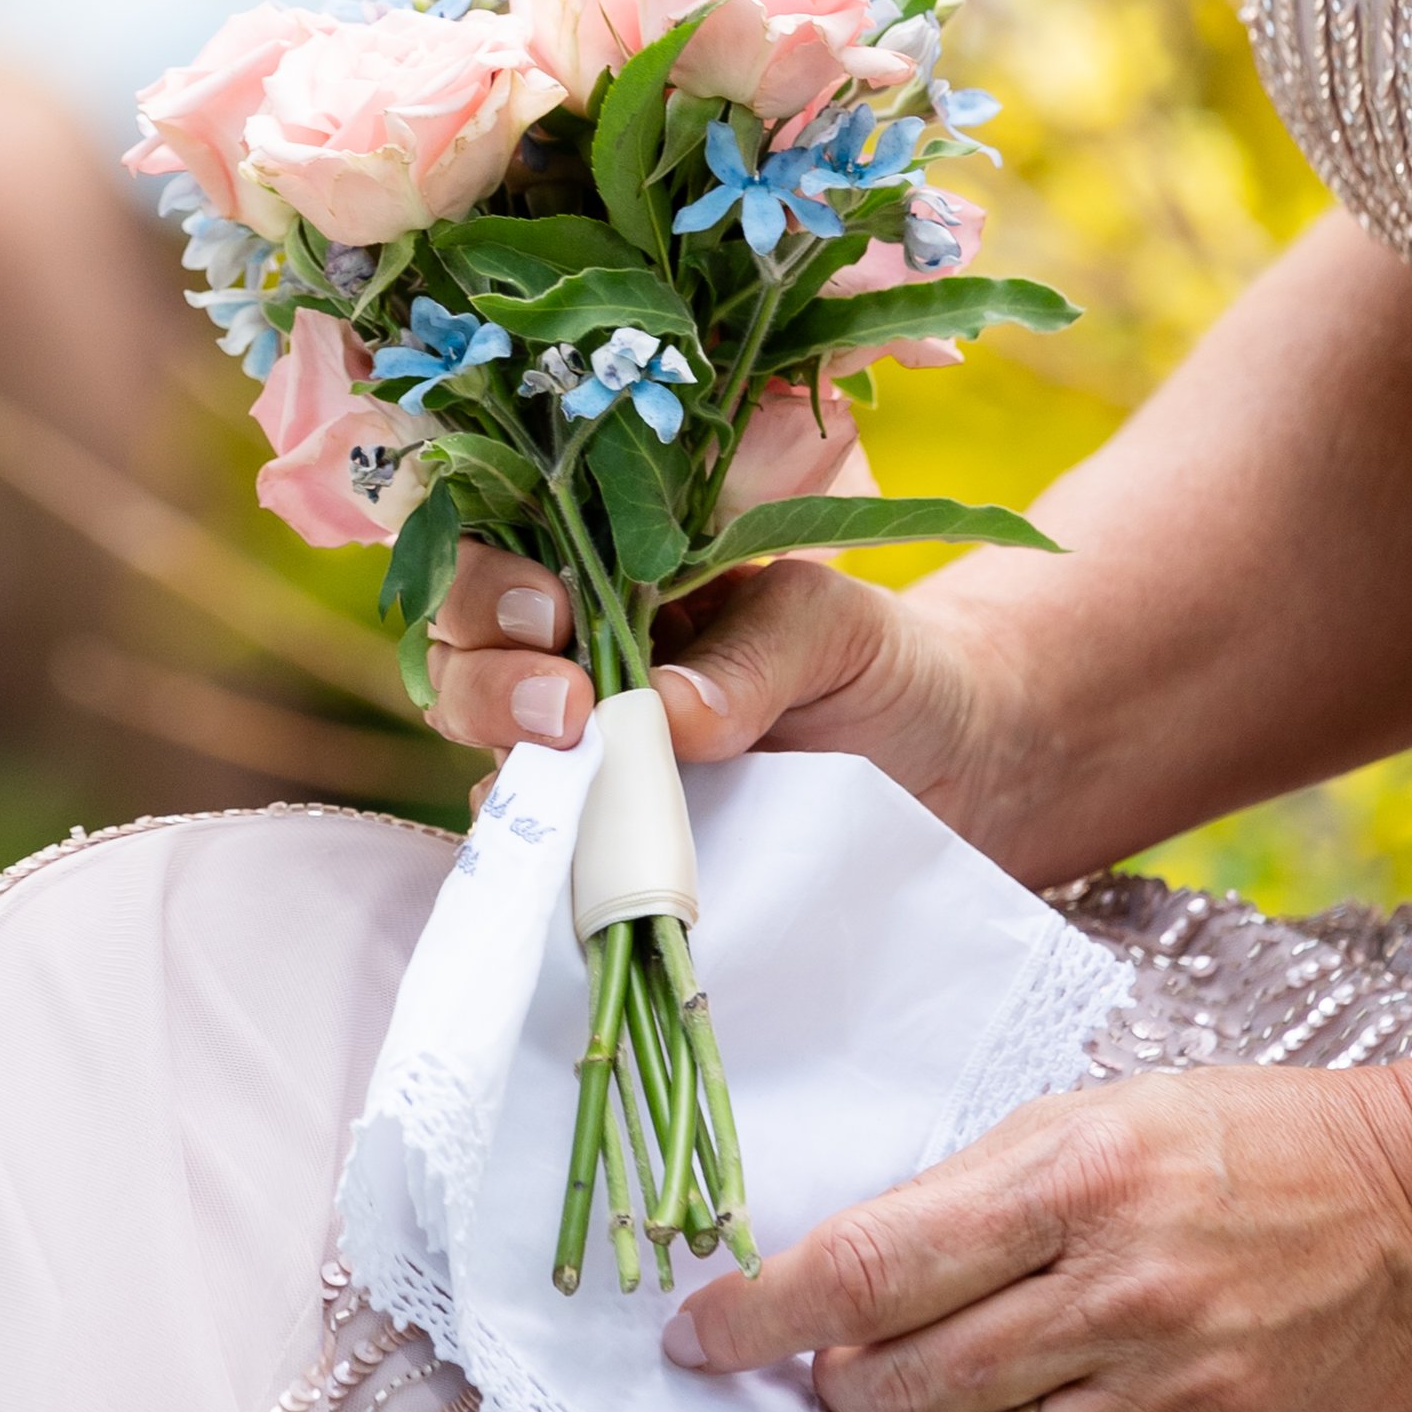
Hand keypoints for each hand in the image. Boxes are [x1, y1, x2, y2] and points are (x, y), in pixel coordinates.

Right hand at [424, 538, 998, 848]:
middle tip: (566, 707)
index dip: (495, 582)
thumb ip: (755, 650)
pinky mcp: (605, 845)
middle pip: (463, 652)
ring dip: (499, 754)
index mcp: (613, 580)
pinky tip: (559, 850)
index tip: (553, 613)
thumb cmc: (878, 667)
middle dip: (489, 674)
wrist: (948, 769)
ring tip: (569, 764)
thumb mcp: (832, 625)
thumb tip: (671, 711)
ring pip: (481, 745)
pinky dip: (528, 850)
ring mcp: (583, 757)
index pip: (505, 560)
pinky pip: (534, 847)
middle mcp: (575, 660)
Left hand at [659, 1061, 1411, 1411]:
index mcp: (1072, 1183)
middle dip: (833, 1380)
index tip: (694, 1334)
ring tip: (913, 1395)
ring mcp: (1170, 1395)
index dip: (760, 1313)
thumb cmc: (1241, 1141)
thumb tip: (838, 1274)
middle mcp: (1117, 1296)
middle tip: (830, 1359)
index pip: (868, 1269)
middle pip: (901, 1383)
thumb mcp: (1092, 1116)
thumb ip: (967, 1194)